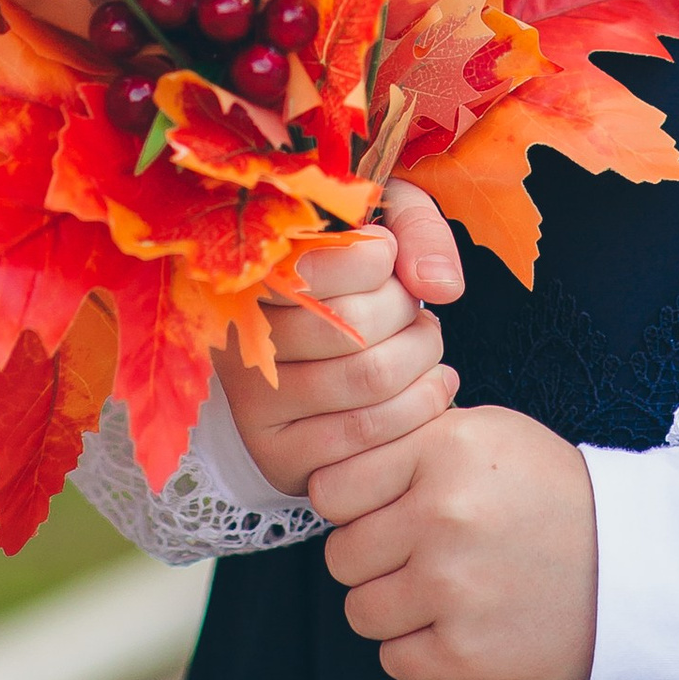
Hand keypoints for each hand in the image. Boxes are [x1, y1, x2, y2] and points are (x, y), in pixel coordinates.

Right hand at [218, 182, 465, 502]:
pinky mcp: (278, 455)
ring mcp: (253, 404)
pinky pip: (367, 434)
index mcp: (248, 276)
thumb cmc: (353, 277)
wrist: (322, 342)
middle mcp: (238, 341)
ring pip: (369, 379)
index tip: (388, 257)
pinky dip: (421, 406)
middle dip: (406, 311)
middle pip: (353, 326)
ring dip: (422, 357)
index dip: (375, 257)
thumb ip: (415, 230)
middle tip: (415, 308)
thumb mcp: (380, 224)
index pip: (315, 266)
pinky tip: (432, 384)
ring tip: (426, 343)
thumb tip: (440, 287)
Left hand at [313, 403, 596, 679]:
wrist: (631, 563)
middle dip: (370, 558)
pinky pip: (393, 659)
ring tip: (433, 591)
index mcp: (441, 450)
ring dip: (389, 607)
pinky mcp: (466, 650)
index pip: (331, 489)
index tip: (377, 510)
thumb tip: (339, 463)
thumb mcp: (488, 434)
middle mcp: (441, 515)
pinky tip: (452, 625)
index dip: (350, 504)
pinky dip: (416, 649)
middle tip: (412, 554)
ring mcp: (452, 587)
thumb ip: (412, 439)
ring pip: (359, 611)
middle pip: (341, 555)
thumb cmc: (551, 493)